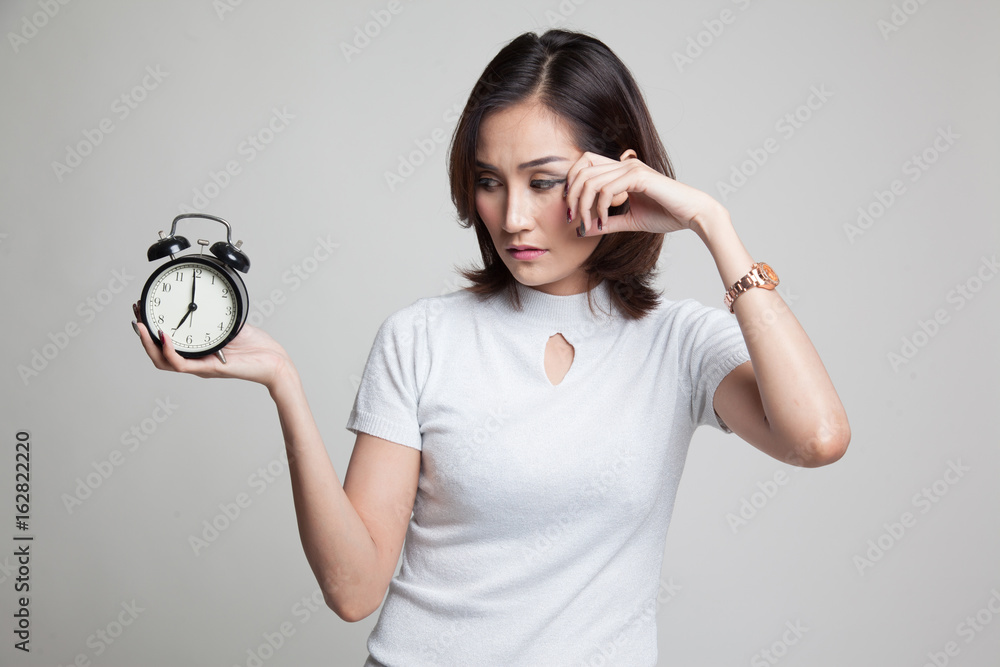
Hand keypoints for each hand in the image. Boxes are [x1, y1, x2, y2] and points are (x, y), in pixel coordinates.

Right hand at [132, 300, 292, 389]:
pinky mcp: (209, 368)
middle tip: (135, 316)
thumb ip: (216, 315)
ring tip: (141, 326)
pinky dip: (169, 350)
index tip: (142, 310)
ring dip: (148, 343)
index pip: (166, 343)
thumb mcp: (231, 323)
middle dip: (141, 335)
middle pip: (157, 353)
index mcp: (198, 351)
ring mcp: (200, 366)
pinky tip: (164, 336)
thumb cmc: (257, 347)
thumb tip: (204, 298)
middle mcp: (195, 360)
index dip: (150, 330)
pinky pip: (181, 363)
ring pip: (162, 360)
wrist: (274, 362)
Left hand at [566, 150, 727, 237]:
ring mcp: (631, 168)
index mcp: (621, 169)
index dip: (571, 184)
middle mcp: (624, 163)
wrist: (691, 214)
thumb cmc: (666, 215)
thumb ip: (607, 222)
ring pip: (591, 182)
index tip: (571, 210)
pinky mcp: (638, 176)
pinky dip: (601, 208)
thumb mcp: (629, 221)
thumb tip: (582, 230)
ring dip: (584, 206)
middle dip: (572, 198)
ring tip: (587, 224)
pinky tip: (605, 223)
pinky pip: (607, 190)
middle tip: (573, 220)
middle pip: (582, 172)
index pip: (584, 165)